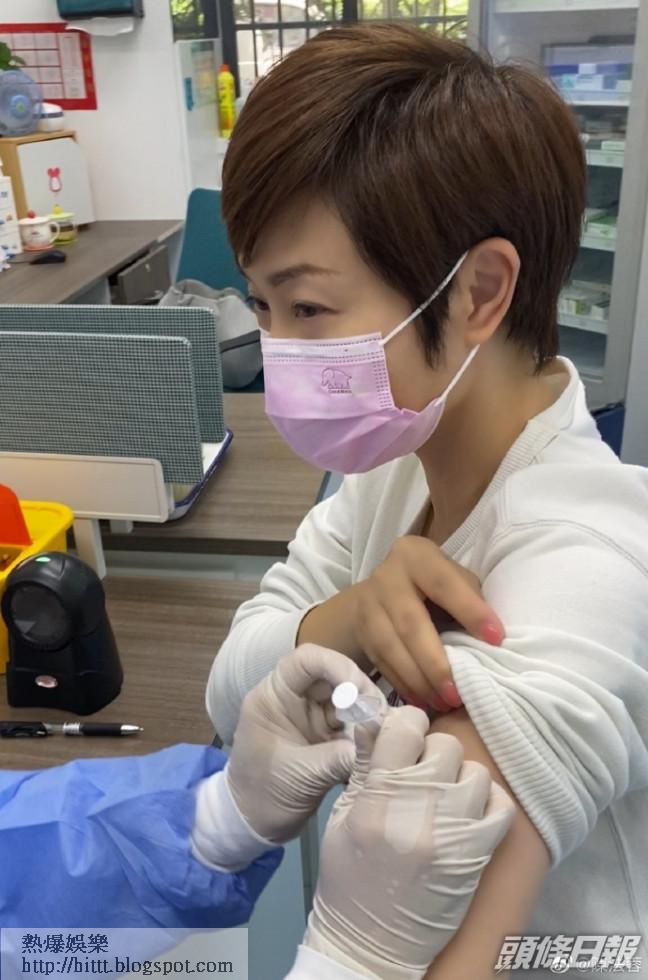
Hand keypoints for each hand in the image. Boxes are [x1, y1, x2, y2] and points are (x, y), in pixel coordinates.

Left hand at [226, 643, 385, 843]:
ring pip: (348, 700)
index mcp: (274, 696)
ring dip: (368, 715)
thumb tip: (382, 746)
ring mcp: (312, 716)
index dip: (337, 667)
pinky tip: (378, 746)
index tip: (360, 694)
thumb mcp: (300, 777)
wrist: (253, 825)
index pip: (307, 660)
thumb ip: (339, 758)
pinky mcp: (326, 735)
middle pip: (335, 677)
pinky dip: (367, 734)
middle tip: (382, 721)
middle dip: (361, 694)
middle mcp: (295, 699)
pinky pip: (353, 724)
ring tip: (385, 735)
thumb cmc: (262, 796)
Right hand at [304, 707, 514, 979]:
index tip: (404, 736)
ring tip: (443, 799)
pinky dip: (488, 804)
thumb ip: (362, 767)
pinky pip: (502, 805)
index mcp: (377, 800)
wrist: (373, 946)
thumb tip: (373, 721)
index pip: (406, 727)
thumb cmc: (350, 882)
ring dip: (460, 779)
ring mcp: (453, 835)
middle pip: (445, 744)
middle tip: (420, 774)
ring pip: (476, 771)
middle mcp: (417, 812)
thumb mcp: (342, 819)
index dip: (405, 724)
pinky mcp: (478, 856)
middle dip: (431, 754)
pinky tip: (468, 815)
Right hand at [351, 536, 503, 709]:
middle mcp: (386, 576)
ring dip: (418, 680)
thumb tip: (492, 638)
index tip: (497, 639)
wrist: (386, 587)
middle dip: (435, 662)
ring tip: (443, 702)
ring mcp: (367, 604)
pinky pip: (380, 661)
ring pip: (389, 646)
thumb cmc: (435, 586)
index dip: (470, 610)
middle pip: (410, 622)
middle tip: (458, 693)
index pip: (444, 583)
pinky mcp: (360, 630)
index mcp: (416, 556)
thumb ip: (471, 598)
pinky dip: (402, 684)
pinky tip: (422, 700)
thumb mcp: (455, 578)